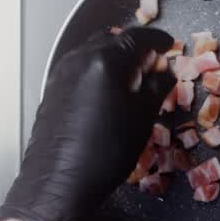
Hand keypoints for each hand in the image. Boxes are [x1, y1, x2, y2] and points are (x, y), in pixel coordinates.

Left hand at [0, 28, 174, 220]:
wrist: (59, 183)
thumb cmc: (106, 151)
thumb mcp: (142, 118)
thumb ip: (157, 87)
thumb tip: (164, 72)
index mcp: (104, 61)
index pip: (136, 37)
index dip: (156, 39)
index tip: (167, 44)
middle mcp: (78, 60)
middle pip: (110, 40)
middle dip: (133, 47)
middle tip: (150, 63)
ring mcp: (60, 75)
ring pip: (92, 53)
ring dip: (113, 59)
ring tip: (130, 79)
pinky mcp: (51, 92)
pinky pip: (79, 70)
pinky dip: (97, 73)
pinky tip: (106, 94)